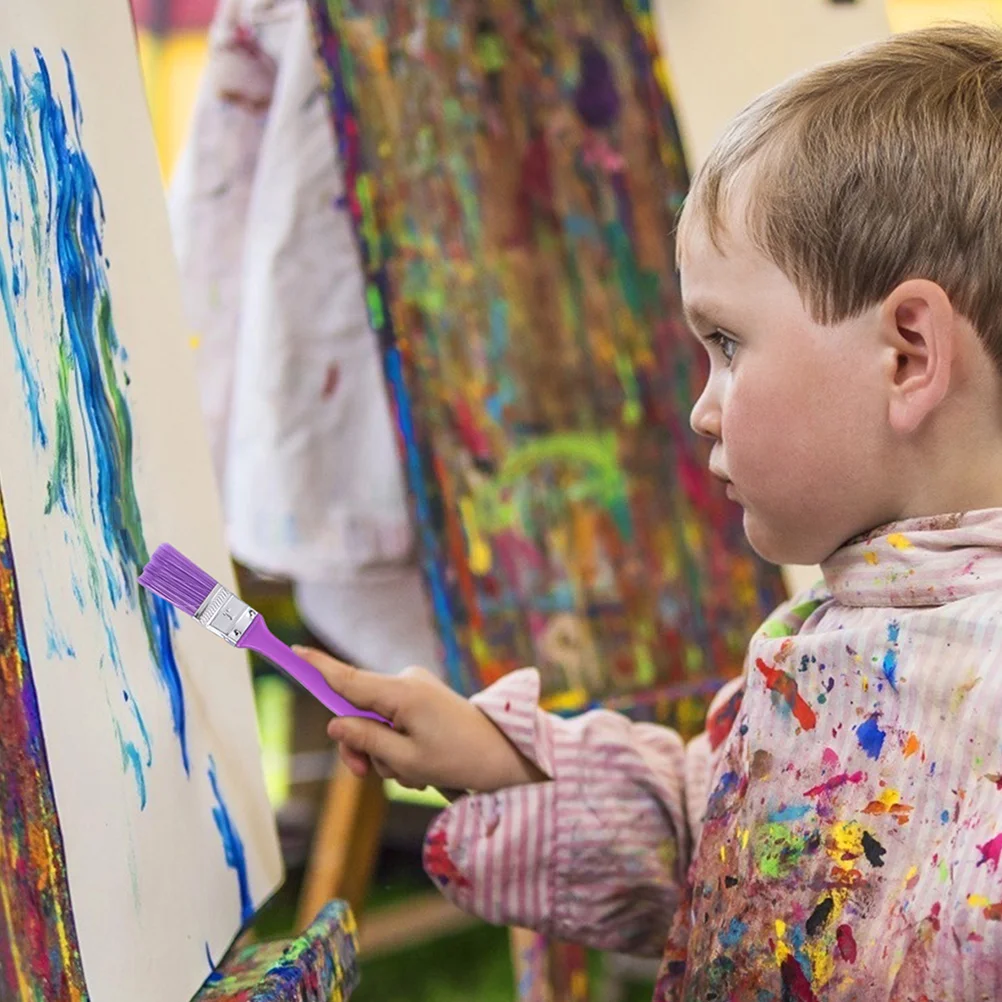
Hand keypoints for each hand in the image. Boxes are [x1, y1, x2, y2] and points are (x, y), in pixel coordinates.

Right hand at [294, 647, 546, 793]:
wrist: (503, 756)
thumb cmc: (458, 759)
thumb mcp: (405, 760)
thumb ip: (365, 740)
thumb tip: (335, 722)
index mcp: (401, 692)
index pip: (347, 678)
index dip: (316, 666)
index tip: (290, 648)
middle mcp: (405, 682)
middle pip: (356, 710)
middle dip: (358, 745)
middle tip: (368, 774)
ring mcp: (415, 688)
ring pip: (375, 722)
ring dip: (383, 753)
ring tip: (411, 773)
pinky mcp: (422, 699)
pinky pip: (393, 722)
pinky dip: (398, 747)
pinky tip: (420, 767)